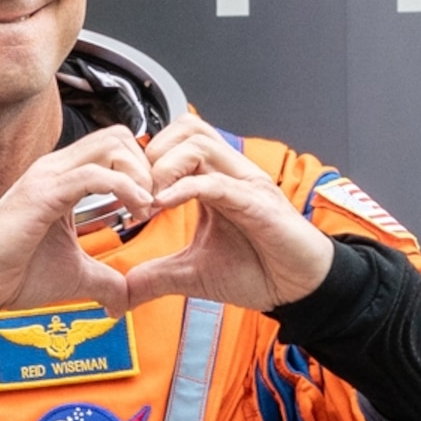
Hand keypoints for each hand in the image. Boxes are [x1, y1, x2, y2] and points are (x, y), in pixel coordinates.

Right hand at [0, 127, 153, 314]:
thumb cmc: (17, 273)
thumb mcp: (76, 276)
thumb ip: (105, 280)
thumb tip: (124, 299)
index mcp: (64, 179)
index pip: (114, 148)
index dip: (143, 171)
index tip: (153, 205)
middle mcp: (56, 169)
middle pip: (118, 136)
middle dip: (147, 166)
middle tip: (153, 202)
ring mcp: (48, 176)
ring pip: (110, 146)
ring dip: (140, 174)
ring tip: (146, 207)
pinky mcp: (43, 193)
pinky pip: (94, 174)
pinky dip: (125, 187)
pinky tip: (136, 209)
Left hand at [123, 115, 337, 311]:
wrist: (299, 290)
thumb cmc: (259, 272)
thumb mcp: (193, 274)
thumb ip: (156, 276)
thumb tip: (122, 292)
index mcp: (215, 182)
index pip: (175, 142)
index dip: (145, 161)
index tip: (129, 196)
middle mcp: (230, 174)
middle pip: (185, 128)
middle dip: (152, 155)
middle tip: (137, 191)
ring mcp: (246, 184)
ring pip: (198, 142)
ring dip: (165, 167)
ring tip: (151, 200)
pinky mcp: (258, 203)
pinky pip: (217, 182)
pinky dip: (184, 189)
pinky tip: (163, 207)